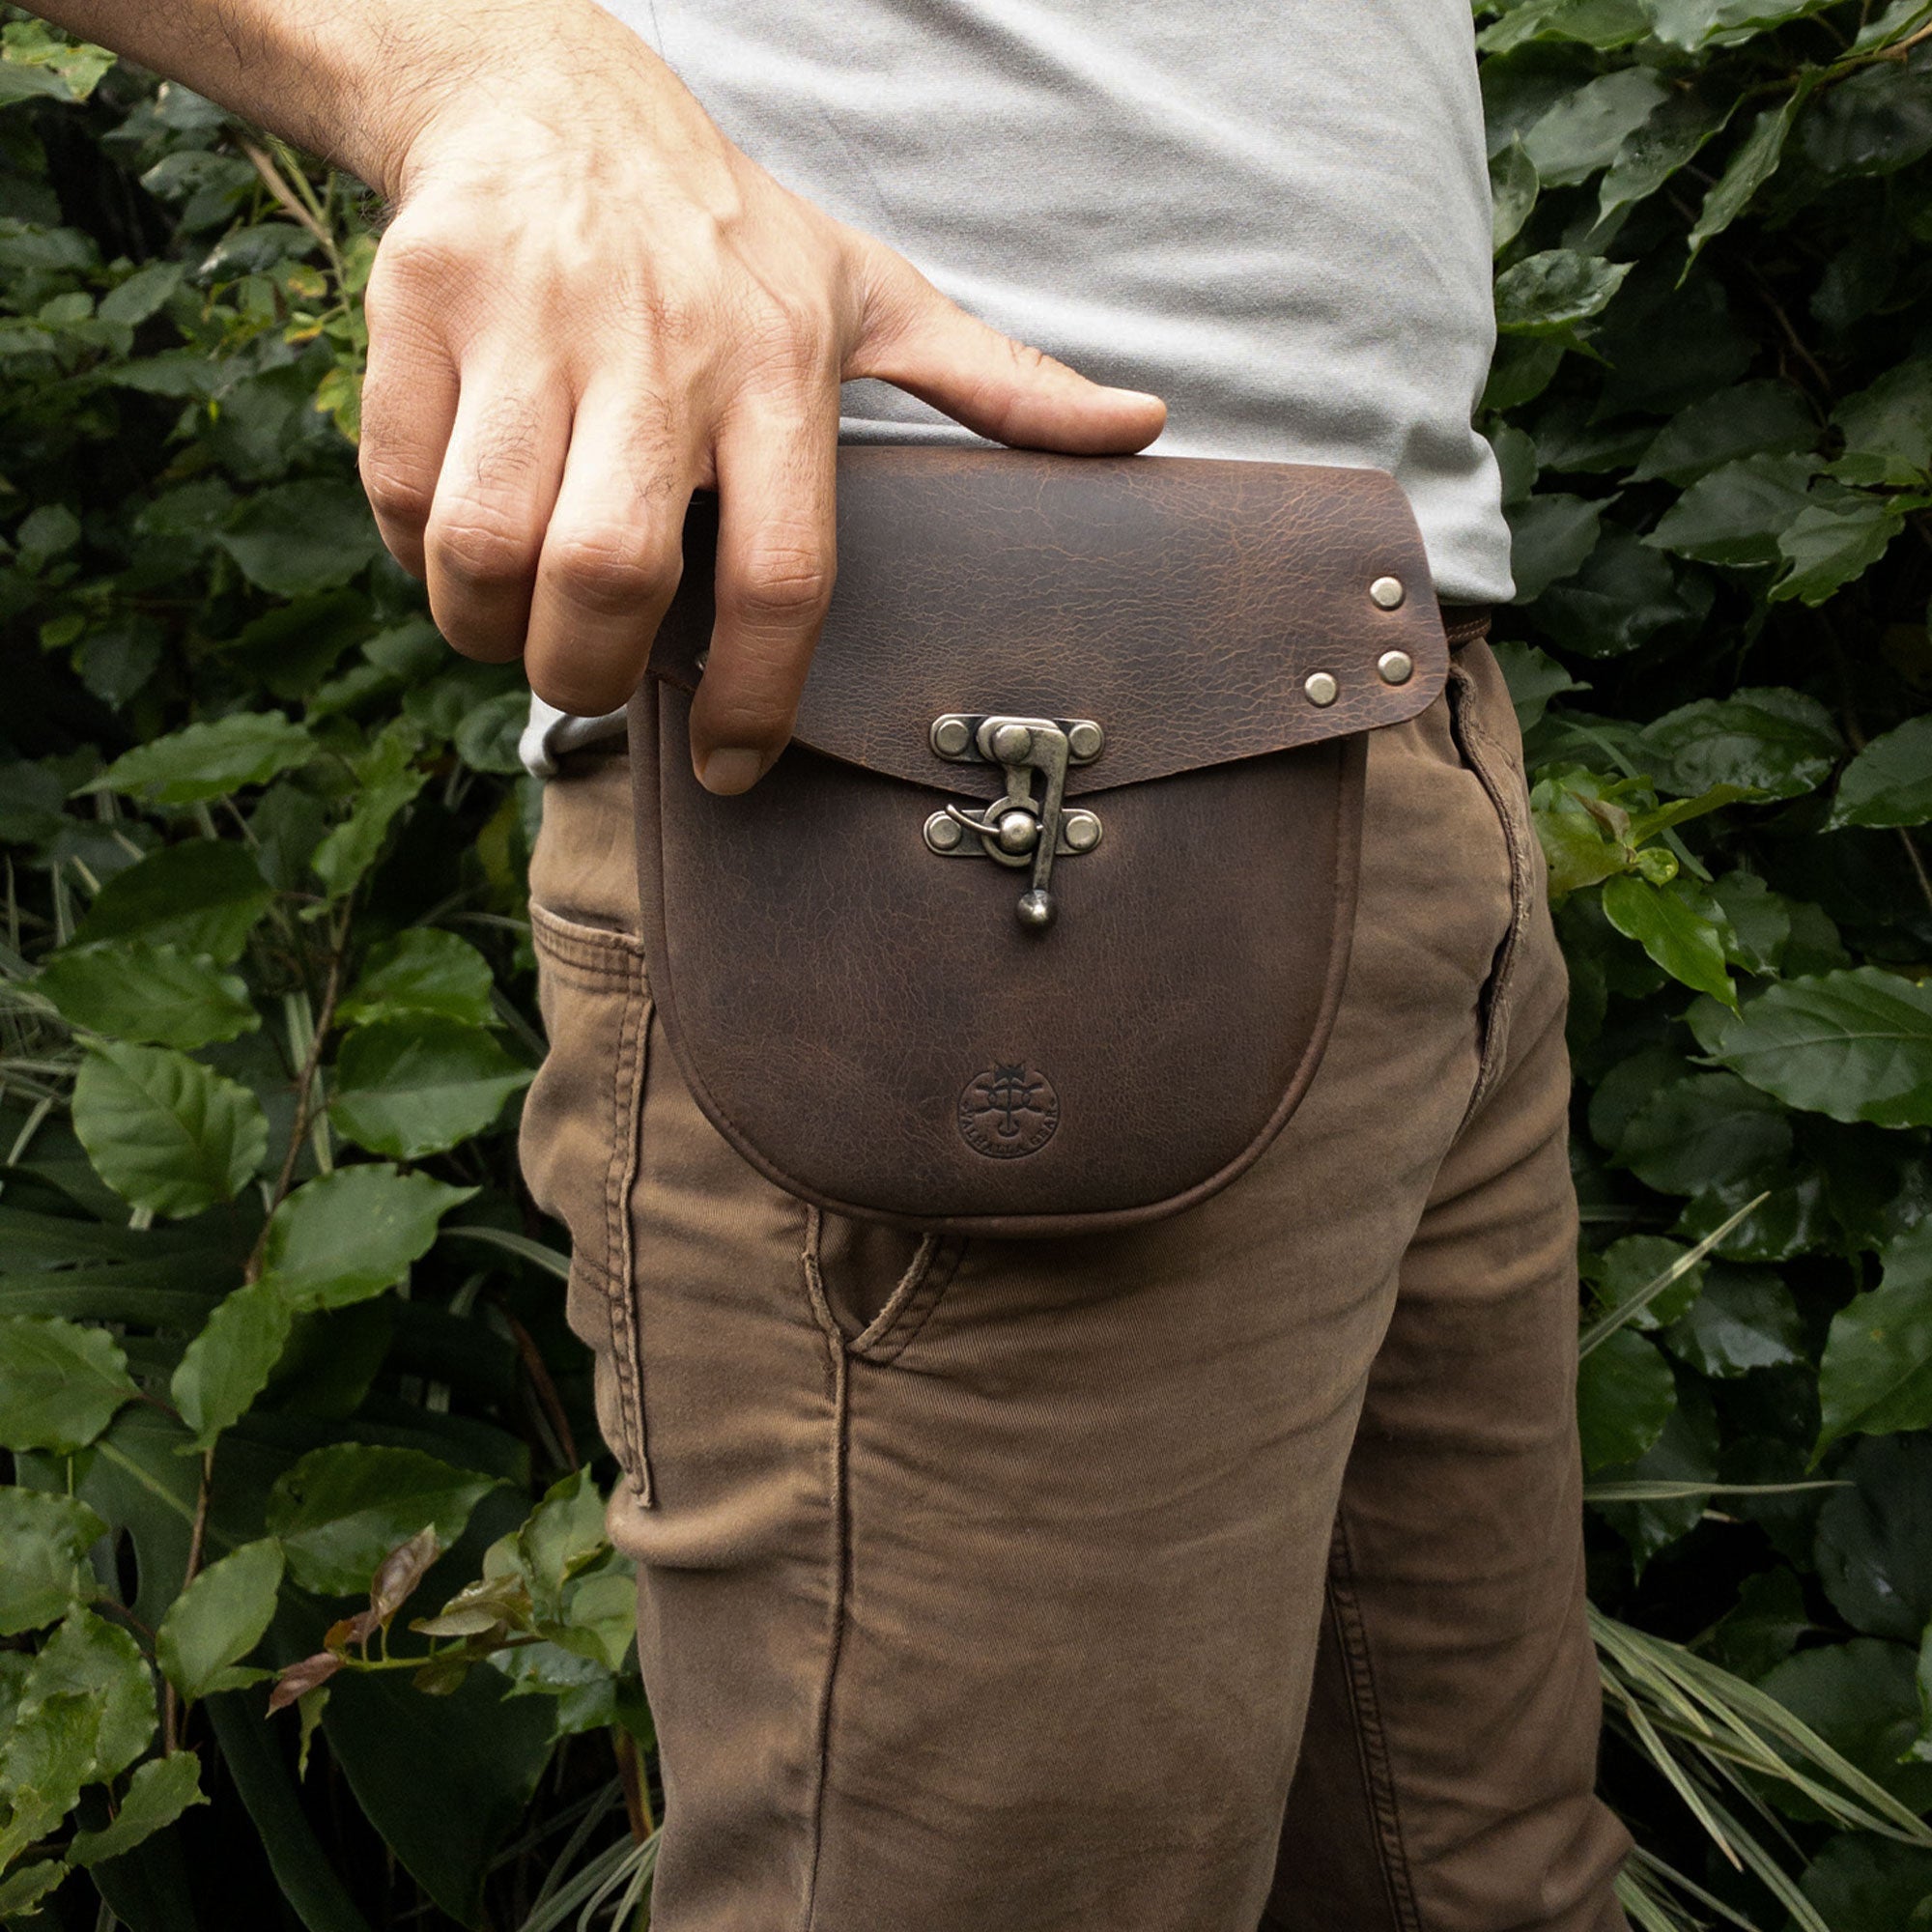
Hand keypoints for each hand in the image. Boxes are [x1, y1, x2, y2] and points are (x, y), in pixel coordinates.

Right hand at [359, 16, 1165, 790]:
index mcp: (780, 371)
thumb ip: (993, 383)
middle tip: (594, 679)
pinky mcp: (423, 304)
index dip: (757, 699)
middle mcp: (659, 351)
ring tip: (516, 625)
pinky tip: (456, 543)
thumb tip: (1137, 426)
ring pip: (483, 546)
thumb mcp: (869, 290)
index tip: (733, 764)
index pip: (781, 576)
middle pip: (610, 576)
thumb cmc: (725, 230)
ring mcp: (532, 323)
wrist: (545, 89)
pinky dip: (414, 553)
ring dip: (489, 628)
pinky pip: (396, 487)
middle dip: (588, 673)